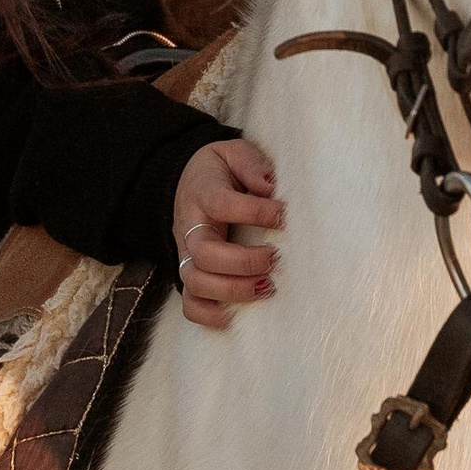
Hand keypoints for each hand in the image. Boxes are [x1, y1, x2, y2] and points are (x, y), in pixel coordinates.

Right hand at [173, 137, 283, 329]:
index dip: (255, 212)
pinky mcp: (190, 276)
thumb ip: (251, 165)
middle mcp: (190, 228)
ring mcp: (187, 255)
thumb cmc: (220, 172)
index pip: (222, 205)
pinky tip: (239, 315)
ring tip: (267, 286)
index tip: (284, 214)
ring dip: (233, 290)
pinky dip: (211, 316)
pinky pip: (190, 305)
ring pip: (196, 282)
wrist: (188, 184)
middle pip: (204, 253)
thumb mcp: (233, 153)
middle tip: (275, 259)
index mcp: (202, 193)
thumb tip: (270, 187)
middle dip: (243, 262)